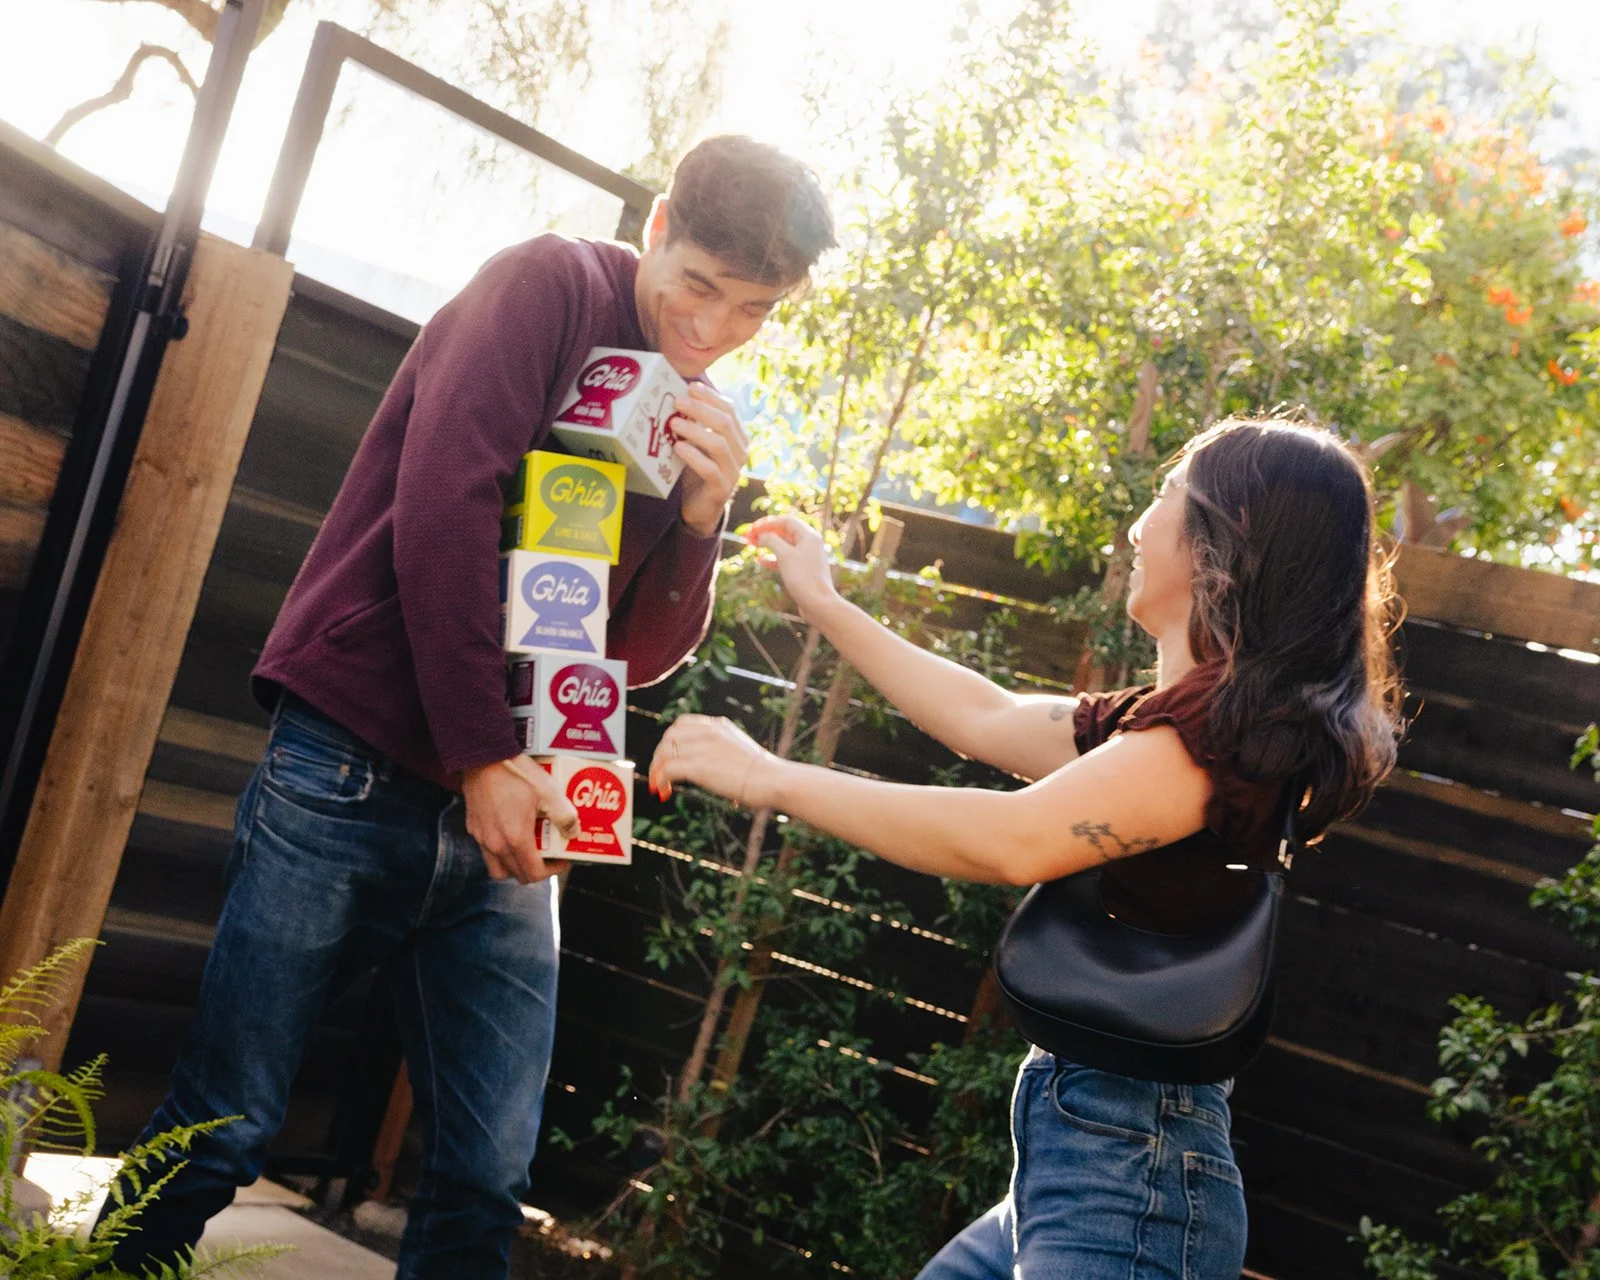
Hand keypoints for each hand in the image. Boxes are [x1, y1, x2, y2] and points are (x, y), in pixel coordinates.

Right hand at [461, 756, 579, 882]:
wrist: (483, 756)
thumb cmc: (515, 773)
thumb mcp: (549, 792)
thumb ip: (564, 816)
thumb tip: (573, 832)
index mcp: (515, 839)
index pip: (533, 873)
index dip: (552, 871)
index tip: (561, 859)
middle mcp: (495, 844)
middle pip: (516, 874)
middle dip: (535, 870)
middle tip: (548, 855)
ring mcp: (481, 837)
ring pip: (498, 867)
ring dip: (515, 865)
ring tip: (528, 849)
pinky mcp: (473, 827)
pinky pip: (487, 851)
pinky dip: (500, 851)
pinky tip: (511, 831)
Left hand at [649, 714, 777, 808]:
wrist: (772, 779)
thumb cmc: (764, 773)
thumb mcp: (741, 751)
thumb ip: (723, 750)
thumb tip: (711, 768)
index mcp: (719, 726)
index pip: (683, 723)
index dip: (670, 739)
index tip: (668, 755)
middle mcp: (708, 732)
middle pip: (669, 736)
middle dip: (660, 755)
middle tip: (659, 773)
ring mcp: (702, 747)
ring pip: (664, 752)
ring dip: (657, 769)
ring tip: (658, 784)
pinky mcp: (698, 766)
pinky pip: (668, 769)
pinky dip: (660, 779)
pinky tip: (663, 790)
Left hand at [673, 384, 746, 535]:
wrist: (700, 508)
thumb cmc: (697, 470)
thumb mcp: (697, 443)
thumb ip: (695, 423)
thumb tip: (679, 396)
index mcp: (737, 437)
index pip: (729, 410)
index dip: (711, 397)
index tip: (691, 386)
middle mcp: (740, 453)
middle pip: (725, 424)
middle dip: (701, 409)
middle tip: (677, 401)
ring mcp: (733, 472)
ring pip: (719, 444)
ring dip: (695, 430)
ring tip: (674, 423)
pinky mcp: (722, 489)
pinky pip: (710, 469)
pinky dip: (694, 456)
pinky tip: (679, 448)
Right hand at [746, 515, 837, 619]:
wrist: (818, 604)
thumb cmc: (804, 578)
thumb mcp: (785, 555)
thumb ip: (772, 541)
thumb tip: (762, 535)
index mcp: (809, 536)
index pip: (786, 521)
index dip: (767, 522)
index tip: (752, 528)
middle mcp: (809, 544)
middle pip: (784, 532)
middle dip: (765, 533)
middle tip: (747, 535)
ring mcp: (806, 558)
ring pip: (783, 546)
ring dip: (766, 545)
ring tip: (750, 544)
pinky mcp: (802, 571)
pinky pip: (785, 560)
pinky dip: (772, 559)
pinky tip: (760, 561)